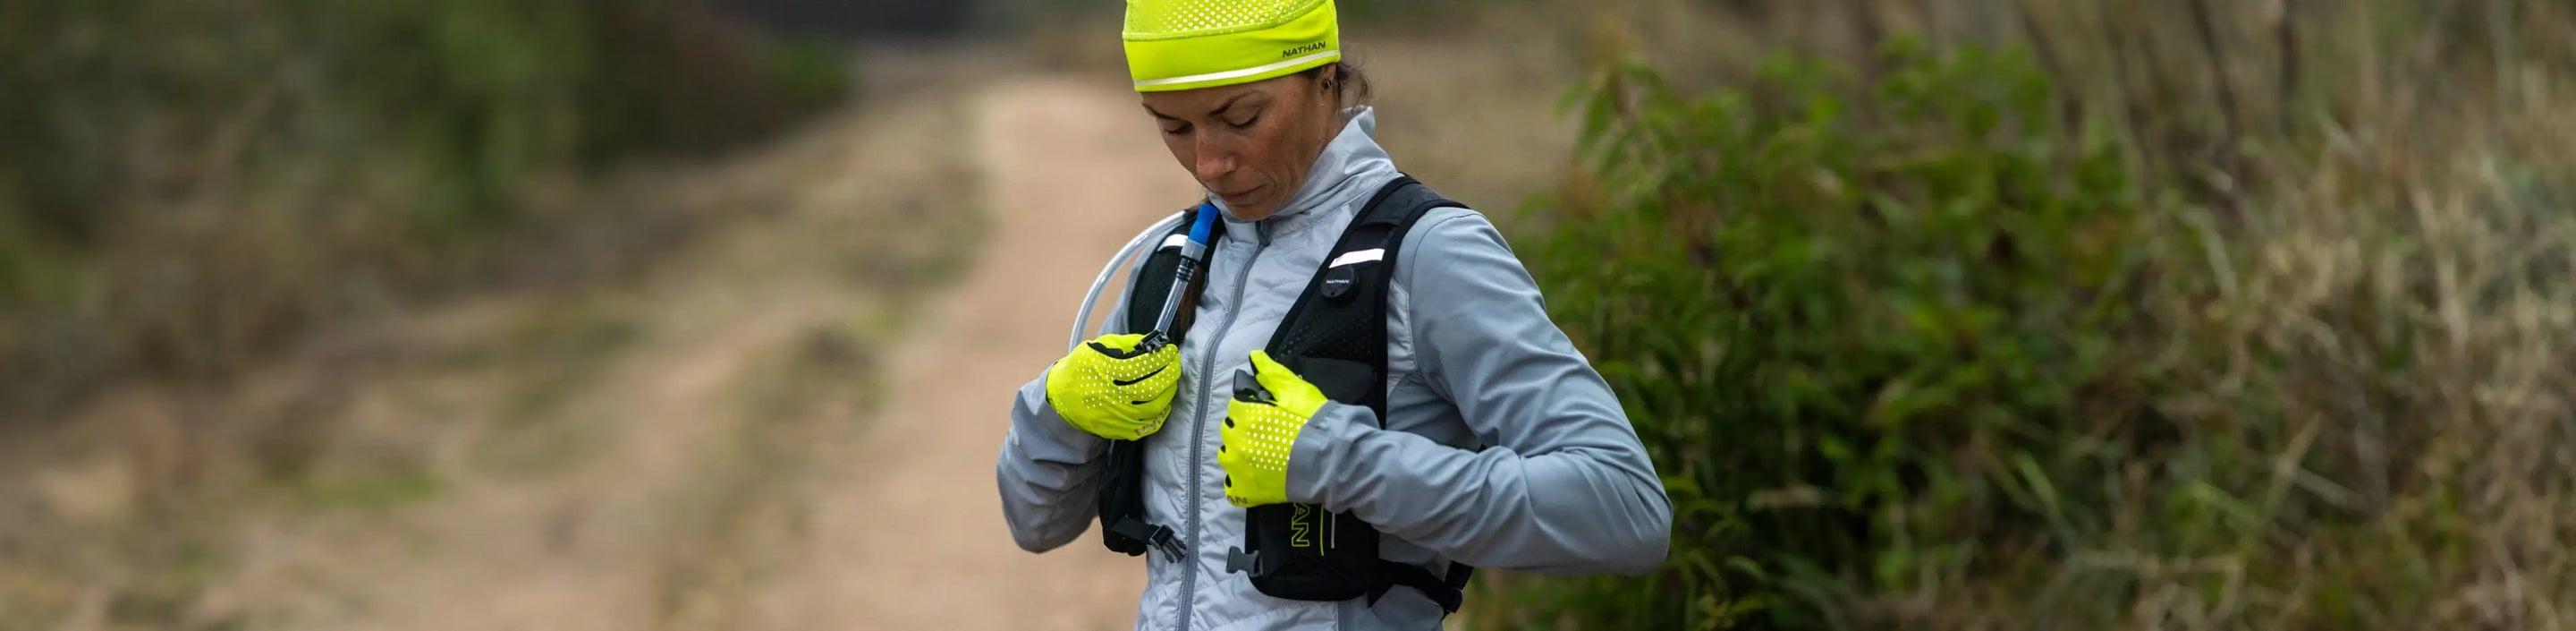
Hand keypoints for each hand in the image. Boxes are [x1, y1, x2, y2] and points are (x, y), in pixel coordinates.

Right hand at [1046, 333, 1182, 439]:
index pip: (1141, 364)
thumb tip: (1153, 343)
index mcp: (1102, 371)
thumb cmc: (1080, 368)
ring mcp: (1114, 416)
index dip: (1161, 356)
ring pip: (1153, 408)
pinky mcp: (1118, 431)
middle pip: (1151, 387)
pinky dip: (1161, 412)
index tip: (1170, 349)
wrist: (1059, 399)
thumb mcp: (1095, 348)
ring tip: (1171, 380)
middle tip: (1176, 363)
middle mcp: (1109, 395)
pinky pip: (1148, 425)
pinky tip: (1163, 400)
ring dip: (1169, 391)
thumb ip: (1125, 343)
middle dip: (1170, 373)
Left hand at [1219, 351, 1329, 507]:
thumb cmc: (1314, 421)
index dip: (1250, 408)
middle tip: (1264, 434)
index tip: (1263, 413)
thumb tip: (1253, 357)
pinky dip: (1239, 486)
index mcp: (1245, 414)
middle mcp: (1236, 440)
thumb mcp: (1295, 389)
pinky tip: (1254, 480)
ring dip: (1238, 454)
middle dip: (1242, 430)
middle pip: (1229, 430)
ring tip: (1259, 456)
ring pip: (1227, 457)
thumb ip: (1271, 373)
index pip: (1236, 406)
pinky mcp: (1247, 491)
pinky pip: (1232, 490)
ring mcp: (1238, 468)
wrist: (1330, 458)